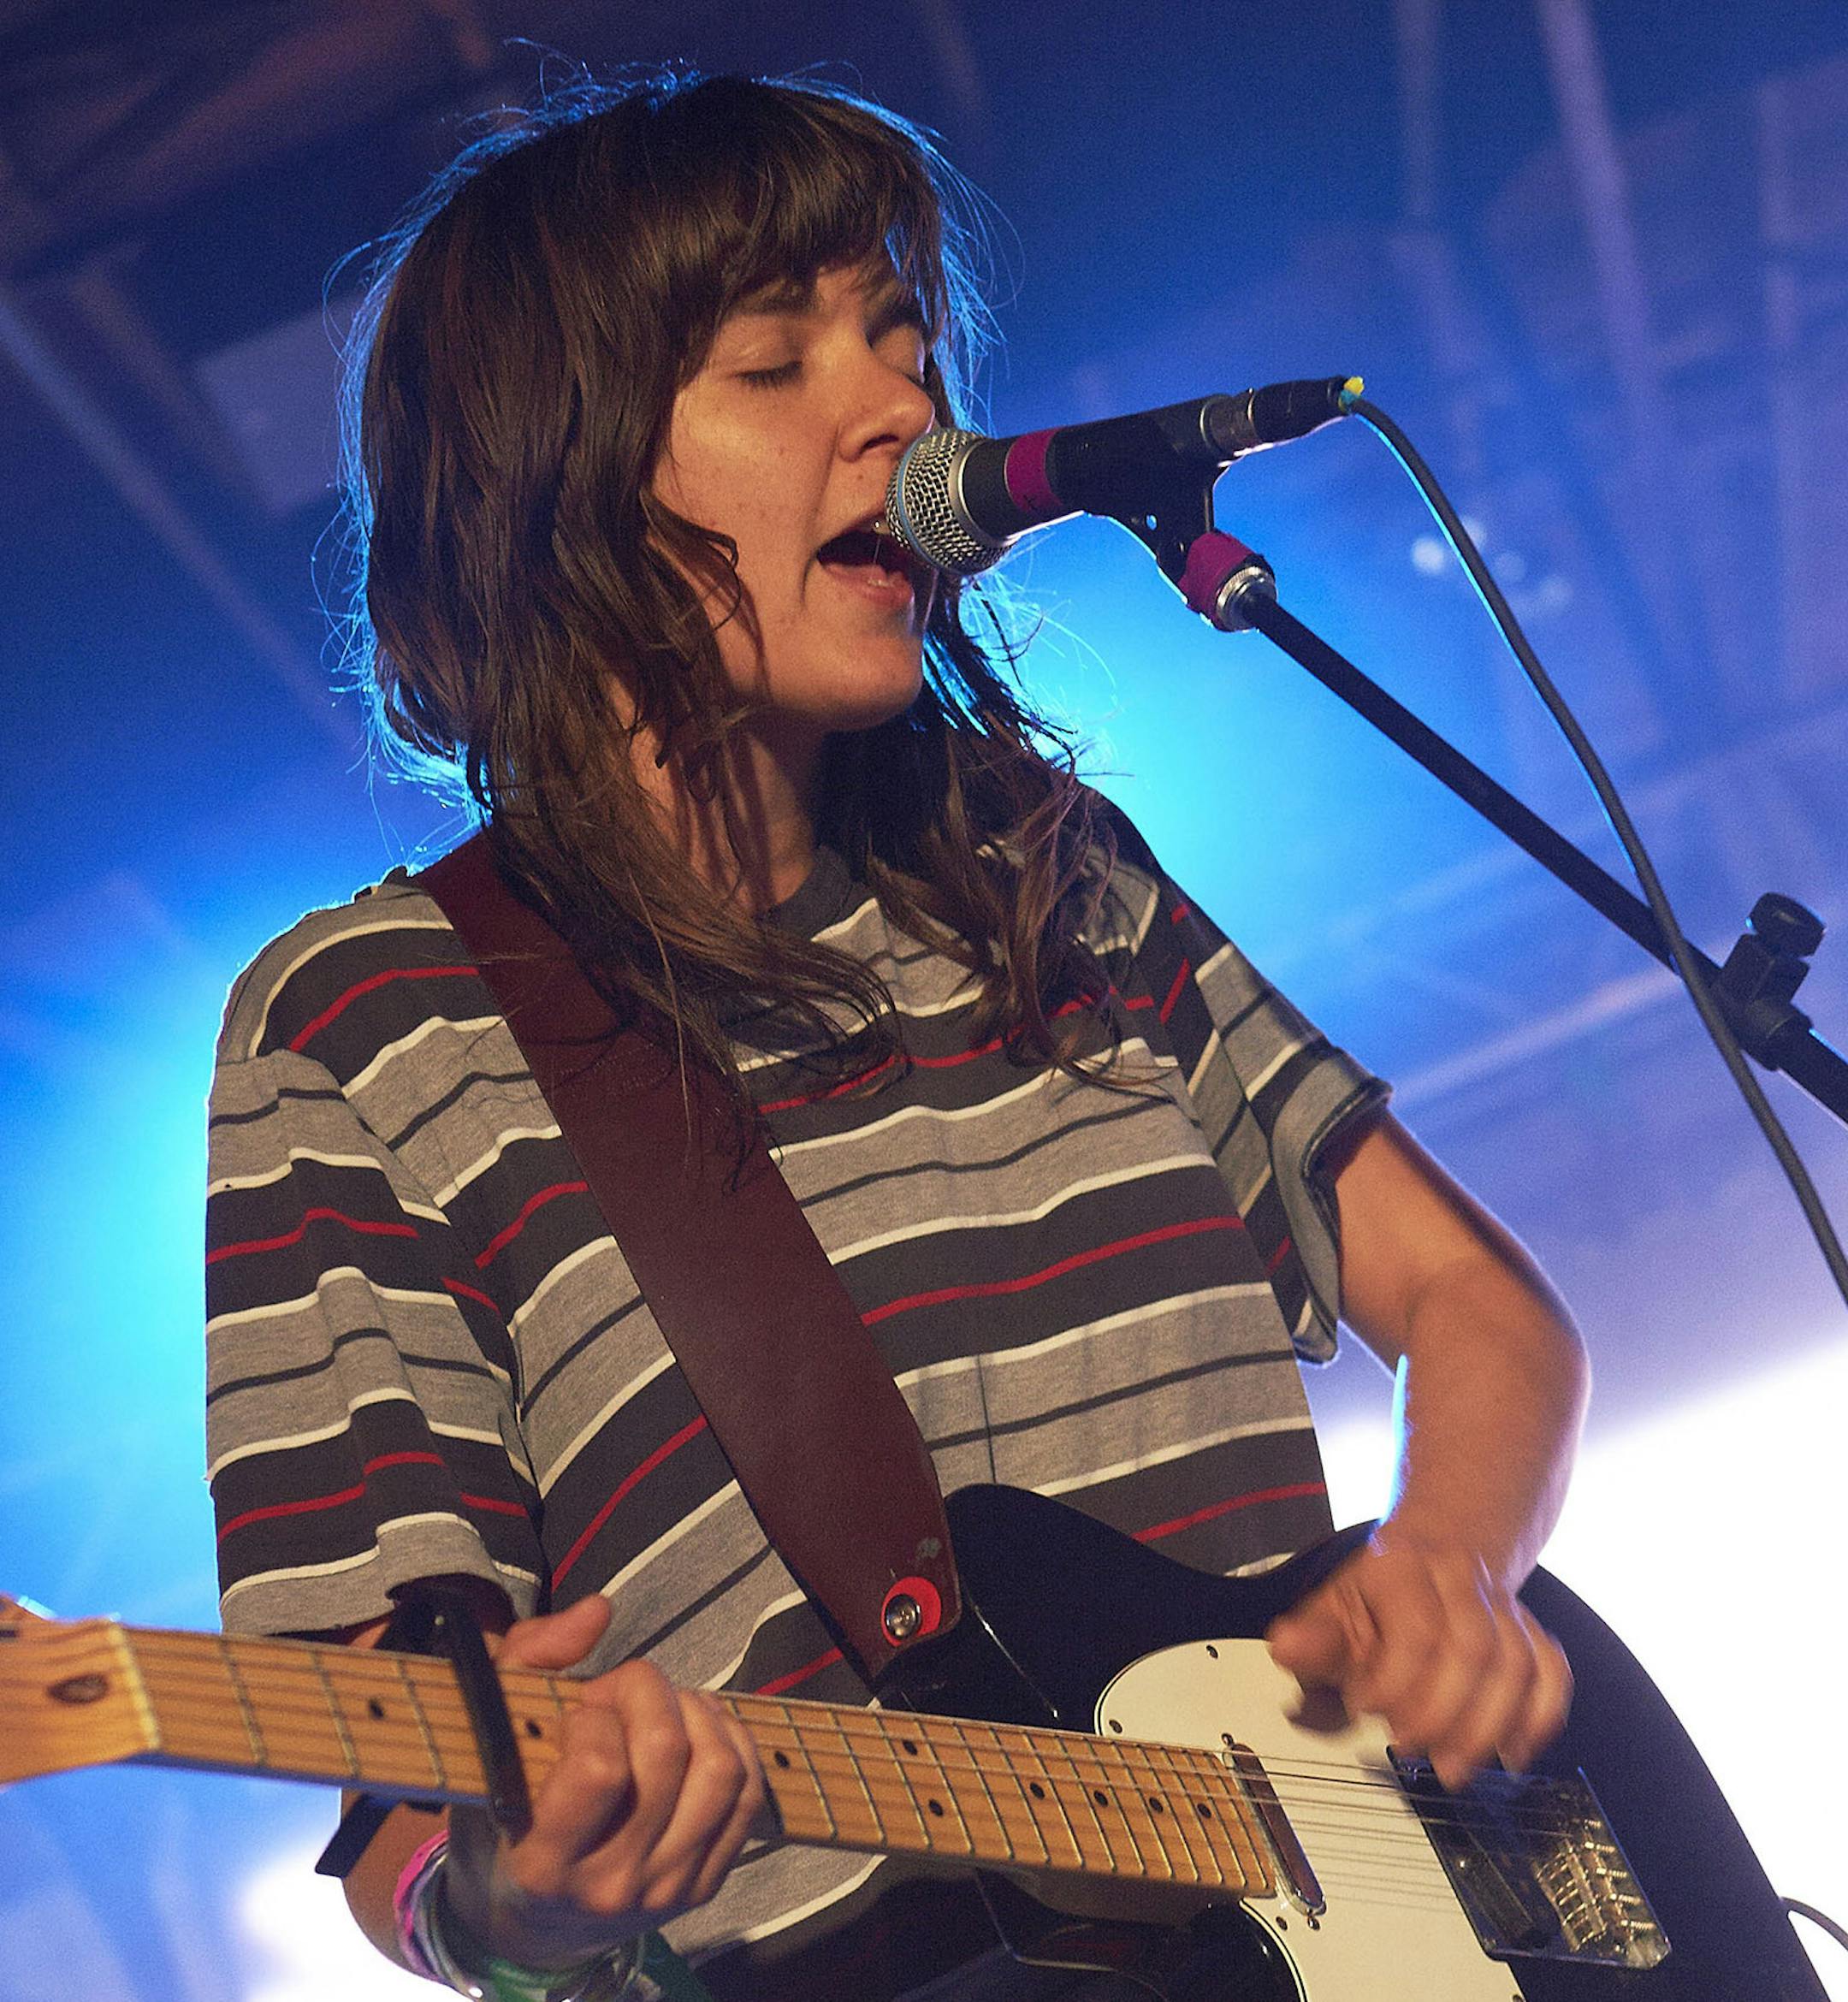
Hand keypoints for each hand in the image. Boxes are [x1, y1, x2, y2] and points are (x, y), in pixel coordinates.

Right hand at [443, 1596, 768, 1970]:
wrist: (535, 1925)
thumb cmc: (507, 1814)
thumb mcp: (491, 1738)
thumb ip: (531, 1659)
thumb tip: (599, 1611)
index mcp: (543, 1862)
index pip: (599, 1769)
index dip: (594, 1715)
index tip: (577, 1712)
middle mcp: (609, 1886)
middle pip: (666, 1754)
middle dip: (646, 1689)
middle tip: (620, 1691)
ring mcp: (664, 1890)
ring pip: (719, 1770)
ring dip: (696, 1711)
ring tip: (662, 1706)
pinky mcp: (704, 1886)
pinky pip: (748, 1795)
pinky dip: (732, 1740)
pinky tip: (698, 1727)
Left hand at [1264, 1526, 1571, 1790]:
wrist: (1437, 1547)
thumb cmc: (1377, 1594)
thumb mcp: (1331, 1607)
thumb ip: (1313, 1639)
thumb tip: (1287, 1648)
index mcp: (1400, 1564)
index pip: (1416, 1628)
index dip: (1394, 1681)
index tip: (1365, 1708)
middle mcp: (1459, 1577)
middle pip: (1474, 1648)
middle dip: (1444, 1714)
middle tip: (1410, 1751)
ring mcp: (1501, 1604)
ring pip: (1517, 1664)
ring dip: (1487, 1727)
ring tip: (1454, 1767)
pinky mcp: (1533, 1631)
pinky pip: (1552, 1673)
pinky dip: (1538, 1717)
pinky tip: (1512, 1753)